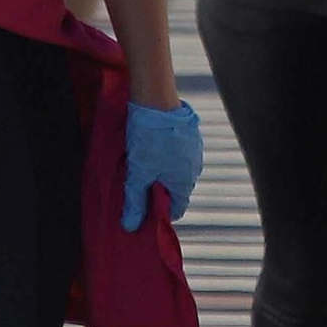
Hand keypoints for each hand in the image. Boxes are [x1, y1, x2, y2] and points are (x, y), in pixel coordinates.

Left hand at [122, 98, 203, 233]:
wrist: (156, 99)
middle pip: (176, 189)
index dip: (159, 211)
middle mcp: (195, 168)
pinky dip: (166, 155)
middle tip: (137, 184)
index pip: (176, 208)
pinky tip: (150, 147)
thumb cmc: (148, 138)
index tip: (143, 208)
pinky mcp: (190, 134)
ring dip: (161, 171)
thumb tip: (131, 227)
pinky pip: (178, 153)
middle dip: (157, 190)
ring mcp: (194, 149)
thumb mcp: (138, 172)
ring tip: (141, 163)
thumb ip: (135, 201)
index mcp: (185, 182)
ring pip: (176, 170)